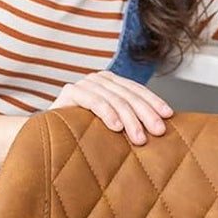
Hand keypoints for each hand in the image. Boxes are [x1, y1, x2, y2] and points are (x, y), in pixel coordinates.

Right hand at [49, 70, 171, 144]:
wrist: (48, 135)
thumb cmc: (84, 132)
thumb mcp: (112, 124)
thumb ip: (129, 120)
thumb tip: (160, 129)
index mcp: (112, 83)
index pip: (137, 90)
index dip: (154, 102)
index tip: (169, 117)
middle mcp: (100, 79)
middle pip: (129, 95)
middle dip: (146, 114)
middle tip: (158, 132)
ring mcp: (85, 83)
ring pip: (114, 99)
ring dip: (130, 119)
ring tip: (139, 138)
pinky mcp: (70, 91)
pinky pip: (93, 101)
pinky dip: (107, 113)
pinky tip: (116, 127)